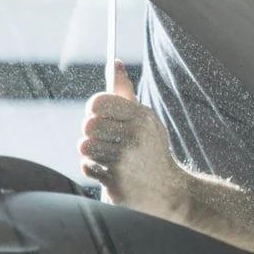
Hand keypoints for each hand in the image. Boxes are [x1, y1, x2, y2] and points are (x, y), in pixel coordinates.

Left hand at [79, 60, 187, 220]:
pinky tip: (108, 171)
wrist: (168, 191)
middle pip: (88, 125)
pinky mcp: (115, 183)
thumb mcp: (144, 118)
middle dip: (91, 132)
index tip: (98, 114)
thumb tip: (114, 62)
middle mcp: (134, 138)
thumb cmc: (150, 148)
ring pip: (85, 147)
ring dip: (91, 152)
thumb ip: (125, 92)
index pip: (99, 102)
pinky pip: (86, 167)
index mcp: (141, 118)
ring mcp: (124, 162)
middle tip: (103, 138)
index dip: (94, 108)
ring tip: (107, 155)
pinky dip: (93, 169)